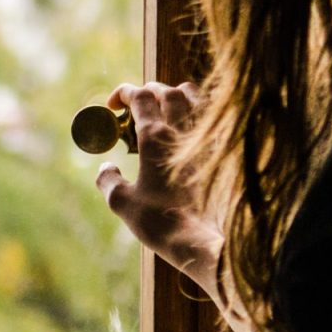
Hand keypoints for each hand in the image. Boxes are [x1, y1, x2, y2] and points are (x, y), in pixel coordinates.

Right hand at [94, 81, 220, 275]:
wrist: (210, 240)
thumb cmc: (165, 224)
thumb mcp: (125, 205)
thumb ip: (109, 183)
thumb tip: (105, 169)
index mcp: (155, 138)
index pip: (140, 96)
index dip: (125, 93)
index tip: (115, 105)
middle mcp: (183, 130)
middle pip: (167, 90)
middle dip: (149, 91)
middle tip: (139, 106)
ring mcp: (208, 138)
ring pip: (194, 97)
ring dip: (177, 96)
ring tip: (168, 109)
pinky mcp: (225, 150)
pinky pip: (213, 116)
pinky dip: (198, 113)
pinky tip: (193, 130)